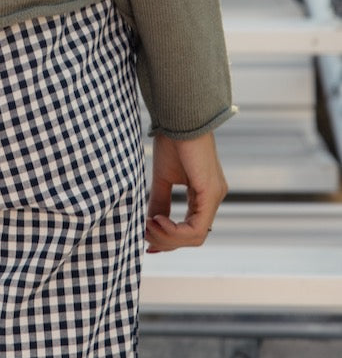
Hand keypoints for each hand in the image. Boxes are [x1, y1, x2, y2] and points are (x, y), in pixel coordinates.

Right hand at [145, 130, 226, 252]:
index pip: (191, 230)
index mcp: (204, 194)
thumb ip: (160, 202)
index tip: (146, 240)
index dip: (168, 239)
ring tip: (148, 224)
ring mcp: (214, 196)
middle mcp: (213, 198)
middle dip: (165, 240)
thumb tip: (149, 225)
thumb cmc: (172, 140)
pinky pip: (197, 228)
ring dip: (168, 237)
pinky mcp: (210, 192)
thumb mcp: (162, 178)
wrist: (179, 117)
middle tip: (144, 231)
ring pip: (195, 237)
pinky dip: (175, 230)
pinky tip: (158, 220)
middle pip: (193, 238)